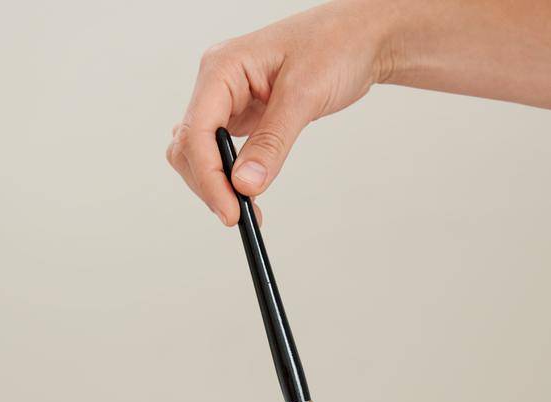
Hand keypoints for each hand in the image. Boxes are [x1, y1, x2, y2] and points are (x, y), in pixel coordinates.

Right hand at [167, 0, 391, 224]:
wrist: (361, 37)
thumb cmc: (336, 46)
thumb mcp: (305, 95)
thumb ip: (273, 141)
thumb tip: (245, 184)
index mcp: (222, 67)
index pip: (197, 131)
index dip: (208, 177)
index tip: (230, 211)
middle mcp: (218, 83)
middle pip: (189, 146)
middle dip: (208, 184)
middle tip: (238, 215)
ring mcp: (229, 99)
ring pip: (201, 152)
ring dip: (217, 183)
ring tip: (247, 209)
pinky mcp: (245, 114)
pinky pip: (224, 151)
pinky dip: (231, 175)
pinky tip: (248, 192)